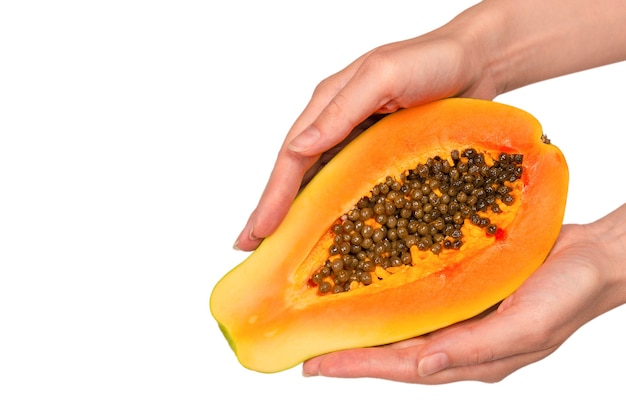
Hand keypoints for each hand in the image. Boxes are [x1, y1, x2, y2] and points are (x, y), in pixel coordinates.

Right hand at [233, 17, 497, 250]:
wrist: (477, 62)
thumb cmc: (431, 60)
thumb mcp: (383, 76)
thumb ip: (341, 110)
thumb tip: (298, 148)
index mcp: (329, 105)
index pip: (292, 156)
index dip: (274, 195)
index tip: (259, 231)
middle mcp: (339, 127)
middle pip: (299, 176)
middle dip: (275, 211)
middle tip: (250, 248)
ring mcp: (362, 145)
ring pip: (324, 187)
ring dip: (302, 217)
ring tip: (281, 249)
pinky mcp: (385, 159)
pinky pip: (356, 190)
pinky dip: (340, 214)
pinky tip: (334, 237)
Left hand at [302, 204, 625, 382]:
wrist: (593, 258)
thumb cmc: (569, 295)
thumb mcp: (528, 327)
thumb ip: (476, 349)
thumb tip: (424, 365)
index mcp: (472, 357)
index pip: (404, 366)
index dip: (360, 366)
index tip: (318, 365)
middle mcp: (458, 339)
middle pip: (393, 350)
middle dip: (351, 352)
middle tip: (307, 349)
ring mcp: (459, 314)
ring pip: (401, 324)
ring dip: (365, 325)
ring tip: (326, 322)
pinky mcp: (462, 288)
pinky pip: (418, 296)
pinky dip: (390, 296)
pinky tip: (369, 286)